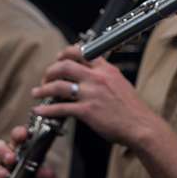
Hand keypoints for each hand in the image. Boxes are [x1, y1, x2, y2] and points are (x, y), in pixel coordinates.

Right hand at [0, 125, 59, 177]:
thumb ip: (46, 175)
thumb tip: (44, 172)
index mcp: (25, 150)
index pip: (18, 136)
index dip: (18, 133)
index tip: (23, 135)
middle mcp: (11, 159)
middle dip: (3, 150)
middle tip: (11, 158)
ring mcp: (2, 172)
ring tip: (5, 175)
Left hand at [31, 45, 156, 145]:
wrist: (140, 125)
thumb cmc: (132, 108)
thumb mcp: (120, 83)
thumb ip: (104, 76)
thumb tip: (89, 75)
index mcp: (106, 69)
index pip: (82, 52)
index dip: (65, 53)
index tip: (58, 58)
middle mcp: (97, 78)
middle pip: (65, 65)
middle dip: (50, 70)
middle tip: (45, 77)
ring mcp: (91, 94)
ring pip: (59, 85)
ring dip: (43, 89)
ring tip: (36, 92)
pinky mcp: (87, 111)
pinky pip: (61, 108)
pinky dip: (47, 109)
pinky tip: (40, 110)